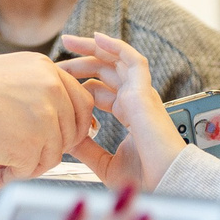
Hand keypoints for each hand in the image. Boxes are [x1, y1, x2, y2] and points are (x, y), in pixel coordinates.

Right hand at [0, 51, 96, 172]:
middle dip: (52, 149)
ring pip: (53, 155)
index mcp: (47, 70)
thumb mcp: (8, 75)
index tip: (61, 138)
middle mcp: (53, 90)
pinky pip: (31, 171)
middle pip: (73, 132)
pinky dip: (10, 176)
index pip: (82, 102)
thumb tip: (53, 120)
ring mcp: (45, 119)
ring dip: (29, 165)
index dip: (74, 124)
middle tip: (26, 156)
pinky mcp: (31, 146)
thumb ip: (36, 91)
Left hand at [59, 35, 184, 187]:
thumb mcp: (104, 163)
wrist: (164, 182)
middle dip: (79, 64)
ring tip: (70, 39)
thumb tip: (66, 138)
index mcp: (129, 116)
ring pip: (116, 61)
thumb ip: (87, 149)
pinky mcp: (145, 92)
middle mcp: (135, 102)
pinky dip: (116, 46)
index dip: (78, 85)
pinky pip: (133, 60)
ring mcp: (141, 95)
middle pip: (105, 73)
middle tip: (56, 62)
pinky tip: (97, 38)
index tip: (56, 85)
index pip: (100, 91)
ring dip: (92, 48)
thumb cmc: (145, 178)